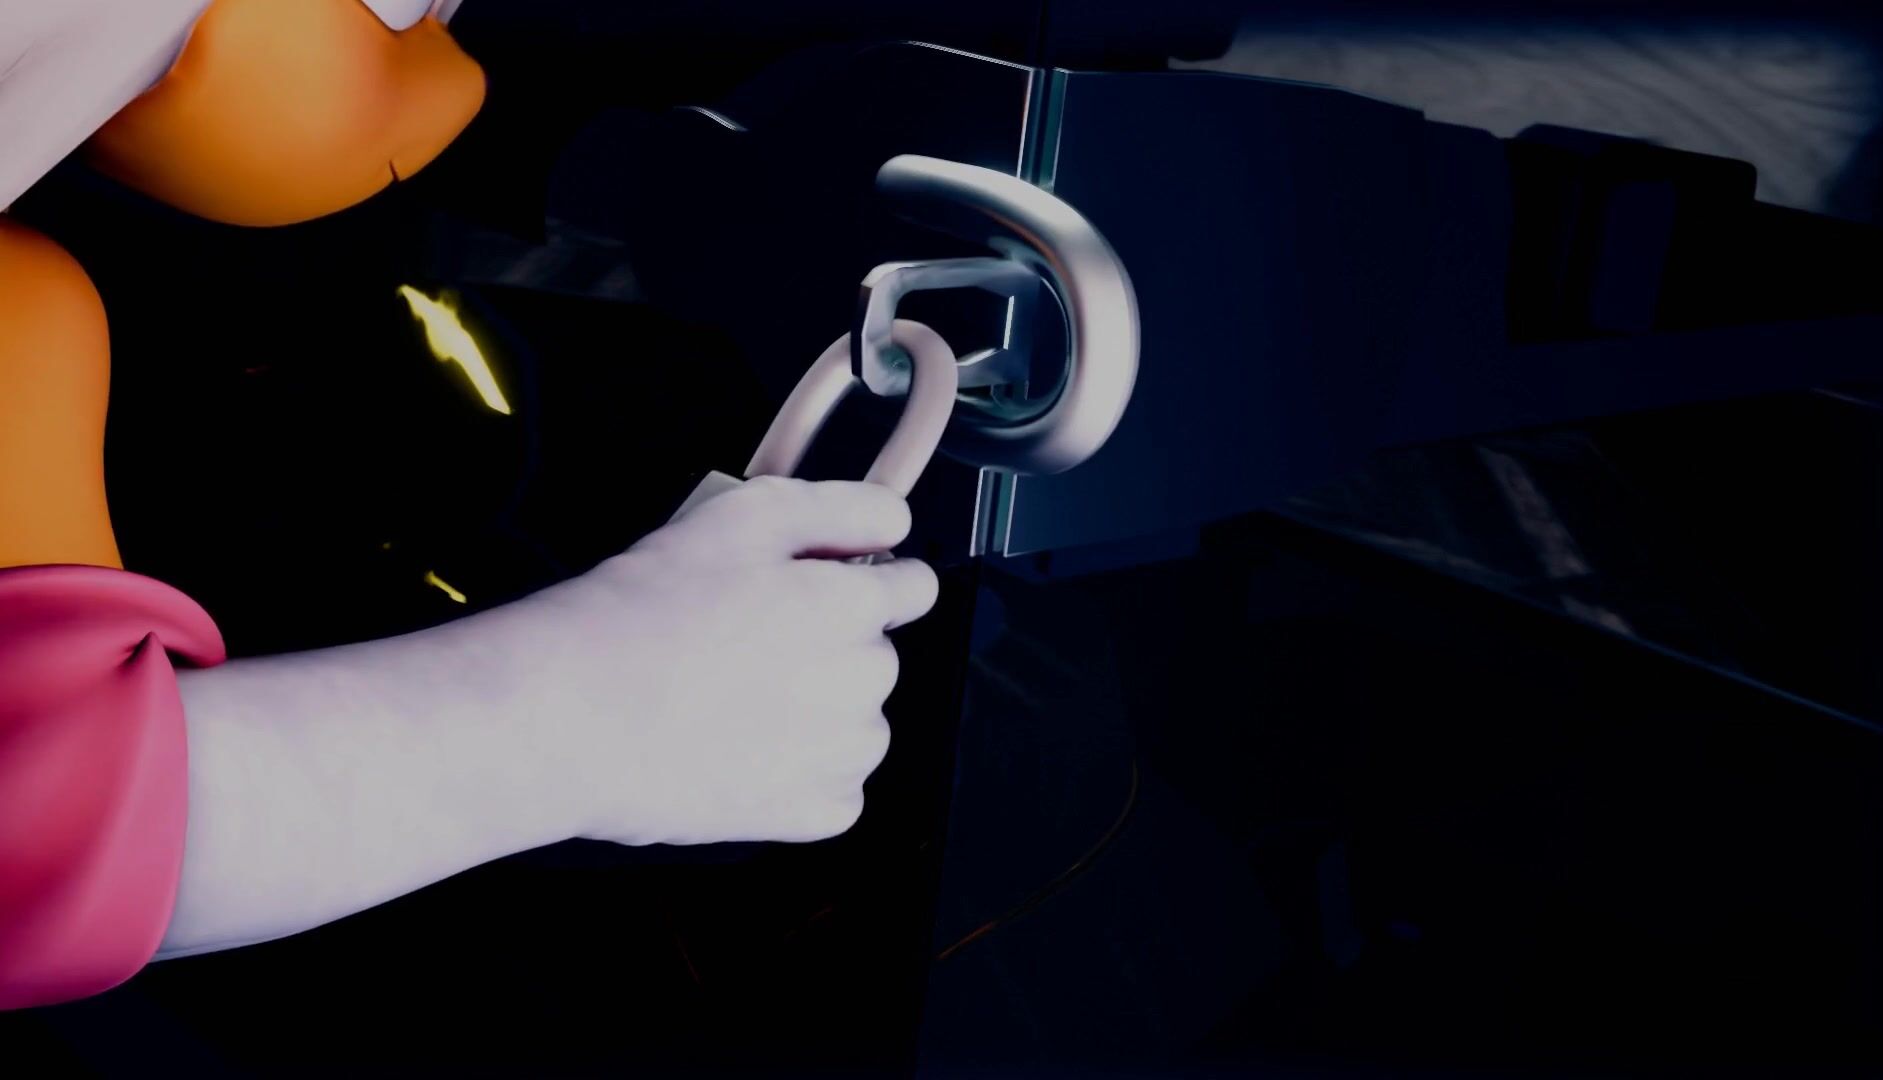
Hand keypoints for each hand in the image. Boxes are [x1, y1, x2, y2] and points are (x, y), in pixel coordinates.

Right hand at [490, 476, 939, 845]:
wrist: (569, 715)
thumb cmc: (640, 613)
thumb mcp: (740, 515)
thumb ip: (839, 508)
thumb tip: (893, 523)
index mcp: (852, 605)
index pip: (914, 587)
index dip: (866, 579)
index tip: (823, 589)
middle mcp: (864, 681)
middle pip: (877, 655)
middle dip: (830, 646)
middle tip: (745, 644)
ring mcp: (840, 754)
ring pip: (861, 724)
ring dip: (821, 713)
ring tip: (738, 700)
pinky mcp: (809, 814)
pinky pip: (838, 791)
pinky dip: (803, 777)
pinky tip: (746, 751)